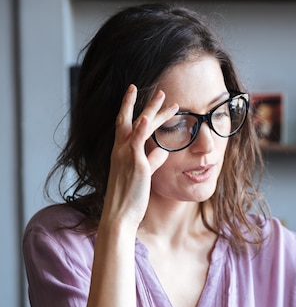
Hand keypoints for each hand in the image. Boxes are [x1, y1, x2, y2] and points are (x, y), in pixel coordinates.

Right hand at [102, 85, 177, 233]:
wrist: (119, 216)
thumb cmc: (129, 199)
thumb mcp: (142, 176)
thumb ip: (152, 161)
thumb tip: (162, 151)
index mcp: (120, 153)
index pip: (124, 126)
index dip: (130, 109)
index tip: (136, 94)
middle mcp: (120, 151)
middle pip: (130, 119)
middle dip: (143, 103)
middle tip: (158, 91)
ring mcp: (127, 156)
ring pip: (139, 126)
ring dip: (152, 109)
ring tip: (164, 96)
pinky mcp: (136, 165)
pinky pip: (138, 142)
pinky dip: (142, 128)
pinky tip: (148, 117)